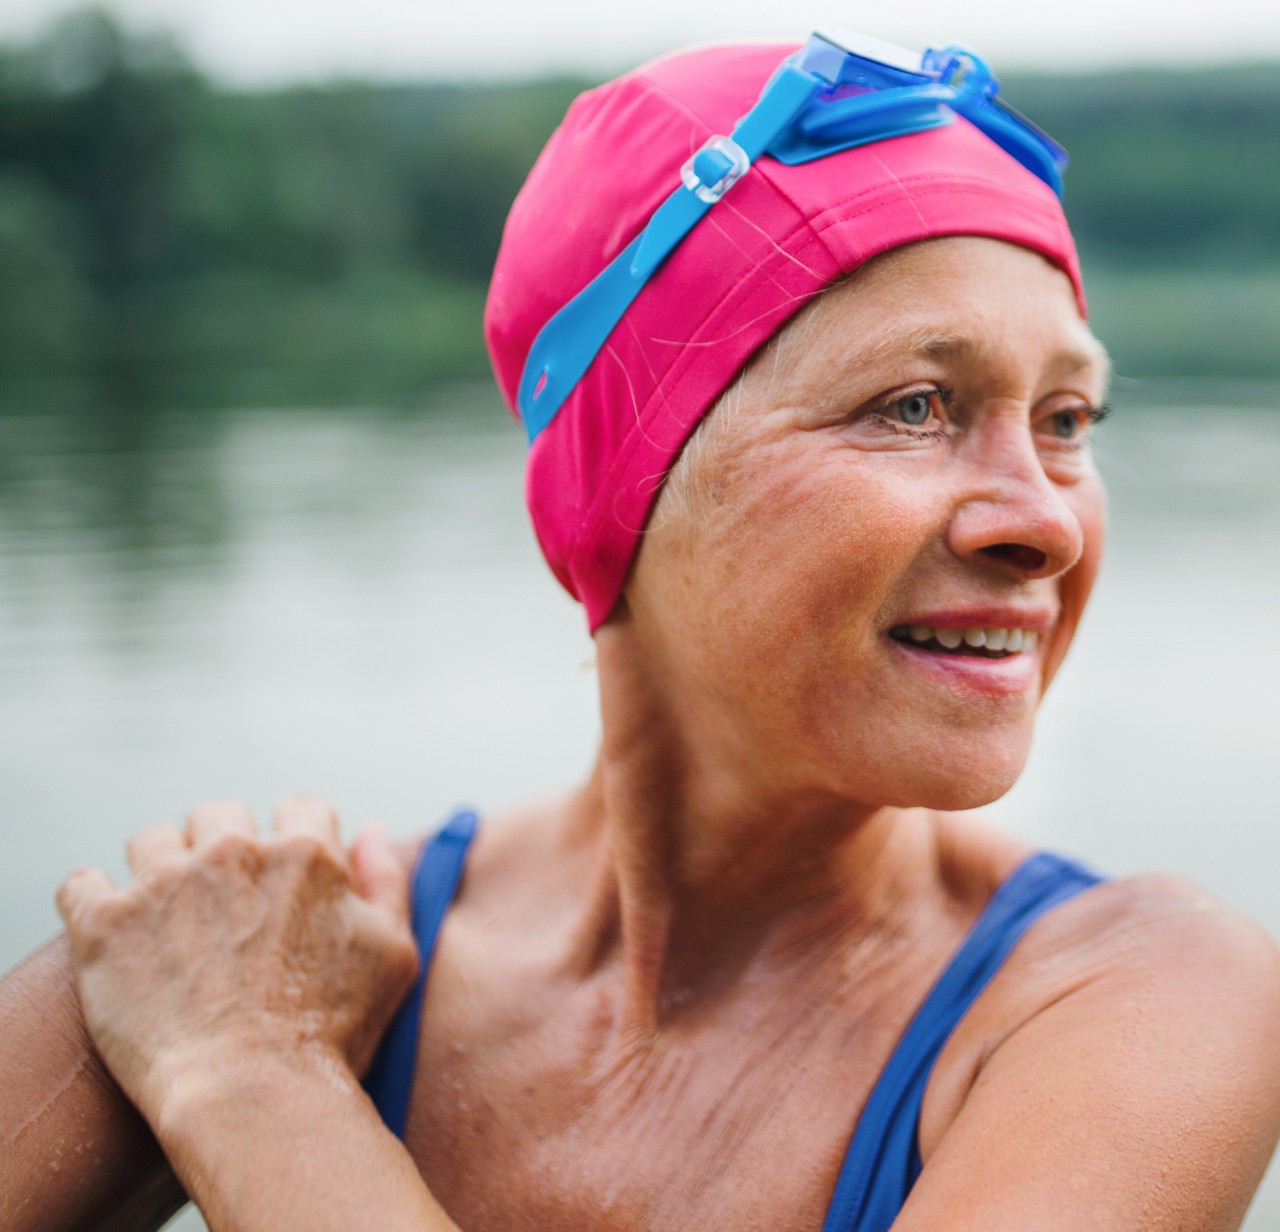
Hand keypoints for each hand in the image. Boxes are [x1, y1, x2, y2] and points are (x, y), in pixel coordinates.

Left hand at [55, 795, 418, 1127]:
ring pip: (152, 841)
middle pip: (220, 814)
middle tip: (220, 906)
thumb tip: (369, 831)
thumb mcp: (394, 954)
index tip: (281, 881)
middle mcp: (235, 852)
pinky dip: (92, 902)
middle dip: (222, 849)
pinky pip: (81, 883)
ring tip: (163, 922)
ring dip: (158, 870)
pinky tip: (112, 934)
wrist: (252, 1097)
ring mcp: (166, 883)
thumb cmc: (332, 1035)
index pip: (299, 808)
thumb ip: (387, 880)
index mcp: (305, 853)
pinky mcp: (106, 923)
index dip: (295, 840)